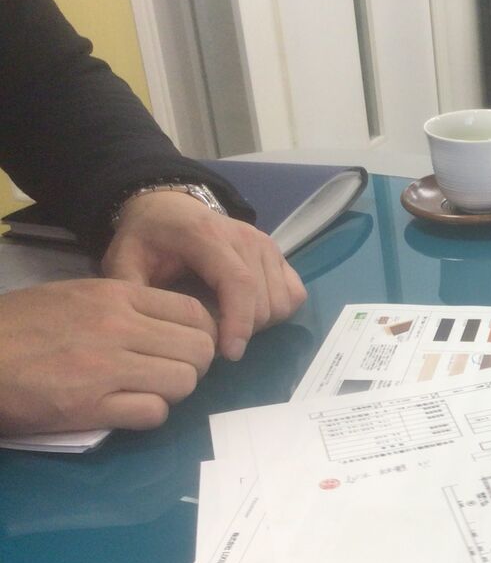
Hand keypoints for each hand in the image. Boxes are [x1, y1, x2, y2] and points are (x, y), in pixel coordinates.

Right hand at [0, 279, 216, 433]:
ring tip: (146, 390)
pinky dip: (148, 414)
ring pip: (184, 381)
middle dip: (193, 365)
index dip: (200, 333)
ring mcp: (107, 367)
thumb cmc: (18, 327)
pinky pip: (154, 413)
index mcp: (114, 294)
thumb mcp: (74, 297)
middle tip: (169, 372)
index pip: (193, 311)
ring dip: (172, 391)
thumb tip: (169, 329)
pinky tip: (126, 409)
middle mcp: (118, 326)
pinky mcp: (91, 406)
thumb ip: (123, 308)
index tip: (184, 346)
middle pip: (199, 349)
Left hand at [102, 190, 305, 360]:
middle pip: (264, 301)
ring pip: (282, 302)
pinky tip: (249, 312)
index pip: (239, 283)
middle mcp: (246, 238)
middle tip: (213, 339)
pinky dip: (277, 311)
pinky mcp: (279, 254)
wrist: (169, 208)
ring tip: (228, 324)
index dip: (239, 323)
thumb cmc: (148, 237)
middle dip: (244, 330)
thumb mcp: (124, 259)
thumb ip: (133, 291)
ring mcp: (267, 245)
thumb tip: (151, 330)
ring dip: (260, 323)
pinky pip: (294, 294)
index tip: (228, 354)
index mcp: (207, 237)